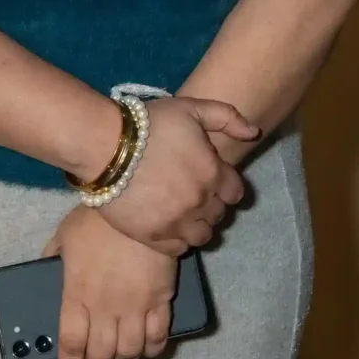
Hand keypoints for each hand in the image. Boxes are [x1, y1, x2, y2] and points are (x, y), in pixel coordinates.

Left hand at [44, 207, 178, 358]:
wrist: (136, 202)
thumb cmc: (96, 219)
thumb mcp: (64, 236)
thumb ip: (53, 257)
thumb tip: (46, 268)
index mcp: (76, 296)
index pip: (71, 345)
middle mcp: (105, 309)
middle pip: (101, 355)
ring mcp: (135, 306)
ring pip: (130, 351)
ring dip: (124, 358)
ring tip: (122, 353)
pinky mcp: (161, 299)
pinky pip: (159, 336)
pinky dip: (154, 347)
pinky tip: (149, 346)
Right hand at [105, 96, 257, 252]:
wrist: (105, 146)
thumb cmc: (150, 124)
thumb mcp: (191, 108)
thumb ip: (227, 117)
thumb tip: (253, 132)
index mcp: (213, 173)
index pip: (235, 193)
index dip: (225, 187)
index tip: (211, 181)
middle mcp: (200, 202)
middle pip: (218, 215)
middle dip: (210, 205)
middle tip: (193, 195)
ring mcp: (176, 222)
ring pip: (201, 236)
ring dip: (196, 226)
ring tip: (182, 215)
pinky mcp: (152, 236)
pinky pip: (177, 249)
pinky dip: (177, 241)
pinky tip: (168, 227)